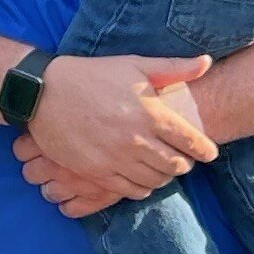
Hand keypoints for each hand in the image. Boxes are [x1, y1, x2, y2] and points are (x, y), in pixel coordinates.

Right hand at [22, 53, 214, 204]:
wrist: (44, 93)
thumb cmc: (92, 76)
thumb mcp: (134, 66)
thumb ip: (173, 68)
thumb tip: (207, 62)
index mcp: (151, 113)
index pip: (191, 142)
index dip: (205, 150)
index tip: (209, 153)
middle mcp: (137, 139)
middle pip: (177, 166)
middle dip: (185, 164)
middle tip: (183, 159)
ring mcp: (116, 158)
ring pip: (156, 181)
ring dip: (164, 177)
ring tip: (161, 168)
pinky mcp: (97, 172)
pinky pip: (131, 190)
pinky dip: (142, 188)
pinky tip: (141, 178)